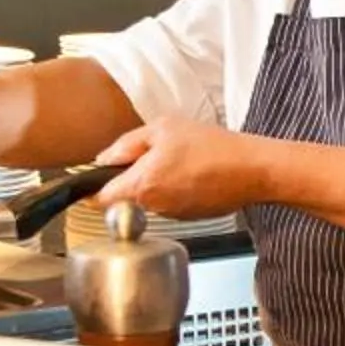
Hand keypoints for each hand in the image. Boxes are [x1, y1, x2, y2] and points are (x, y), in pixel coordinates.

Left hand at [92, 117, 260, 220]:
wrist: (252, 169)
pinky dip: (176, 190)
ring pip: (149, 200)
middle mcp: (154, 206)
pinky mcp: (190, 217)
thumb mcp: (162, 128)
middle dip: (130, 180)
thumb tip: (104, 159)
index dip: (92, 190)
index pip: (100, 200)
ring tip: (179, 162)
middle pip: (126, 198)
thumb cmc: (212, 147)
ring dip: (155, 183)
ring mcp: (173, 214)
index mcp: (141, 185)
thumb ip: (127, 144)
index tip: (92, 182)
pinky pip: (171, 203)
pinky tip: (194, 173)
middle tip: (150, 156)